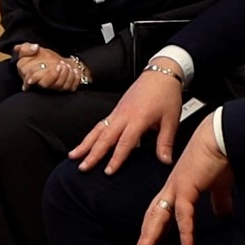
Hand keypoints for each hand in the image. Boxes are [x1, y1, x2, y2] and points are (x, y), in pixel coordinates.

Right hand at [11, 43, 77, 91]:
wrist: (56, 61)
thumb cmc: (41, 57)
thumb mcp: (29, 49)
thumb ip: (26, 48)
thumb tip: (34, 47)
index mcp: (29, 76)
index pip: (30, 79)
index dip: (36, 75)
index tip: (43, 65)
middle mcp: (41, 84)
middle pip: (45, 84)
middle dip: (53, 74)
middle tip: (59, 64)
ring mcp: (53, 88)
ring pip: (59, 85)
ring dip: (65, 73)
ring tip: (66, 65)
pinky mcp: (65, 89)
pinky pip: (70, 86)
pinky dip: (74, 77)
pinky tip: (73, 70)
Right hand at [69, 57, 184, 172]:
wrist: (160, 73)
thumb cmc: (166, 94)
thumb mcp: (171, 120)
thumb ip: (165, 142)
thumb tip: (165, 161)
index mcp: (138, 119)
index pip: (125, 143)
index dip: (116, 158)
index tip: (108, 171)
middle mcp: (124, 115)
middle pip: (104, 137)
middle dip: (92, 153)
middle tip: (82, 167)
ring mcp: (117, 112)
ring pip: (97, 130)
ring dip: (85, 144)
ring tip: (73, 155)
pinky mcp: (116, 109)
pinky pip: (100, 124)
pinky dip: (91, 135)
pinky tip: (86, 142)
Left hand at [132, 115, 230, 244]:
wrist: (220, 138)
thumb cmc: (217, 158)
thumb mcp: (218, 186)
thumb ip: (219, 201)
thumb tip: (224, 216)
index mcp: (177, 187)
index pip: (160, 210)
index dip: (155, 227)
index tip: (151, 243)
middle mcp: (172, 187)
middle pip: (153, 214)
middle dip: (146, 234)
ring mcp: (177, 186)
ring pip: (159, 214)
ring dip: (152, 234)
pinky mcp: (187, 186)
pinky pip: (183, 212)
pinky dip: (184, 230)